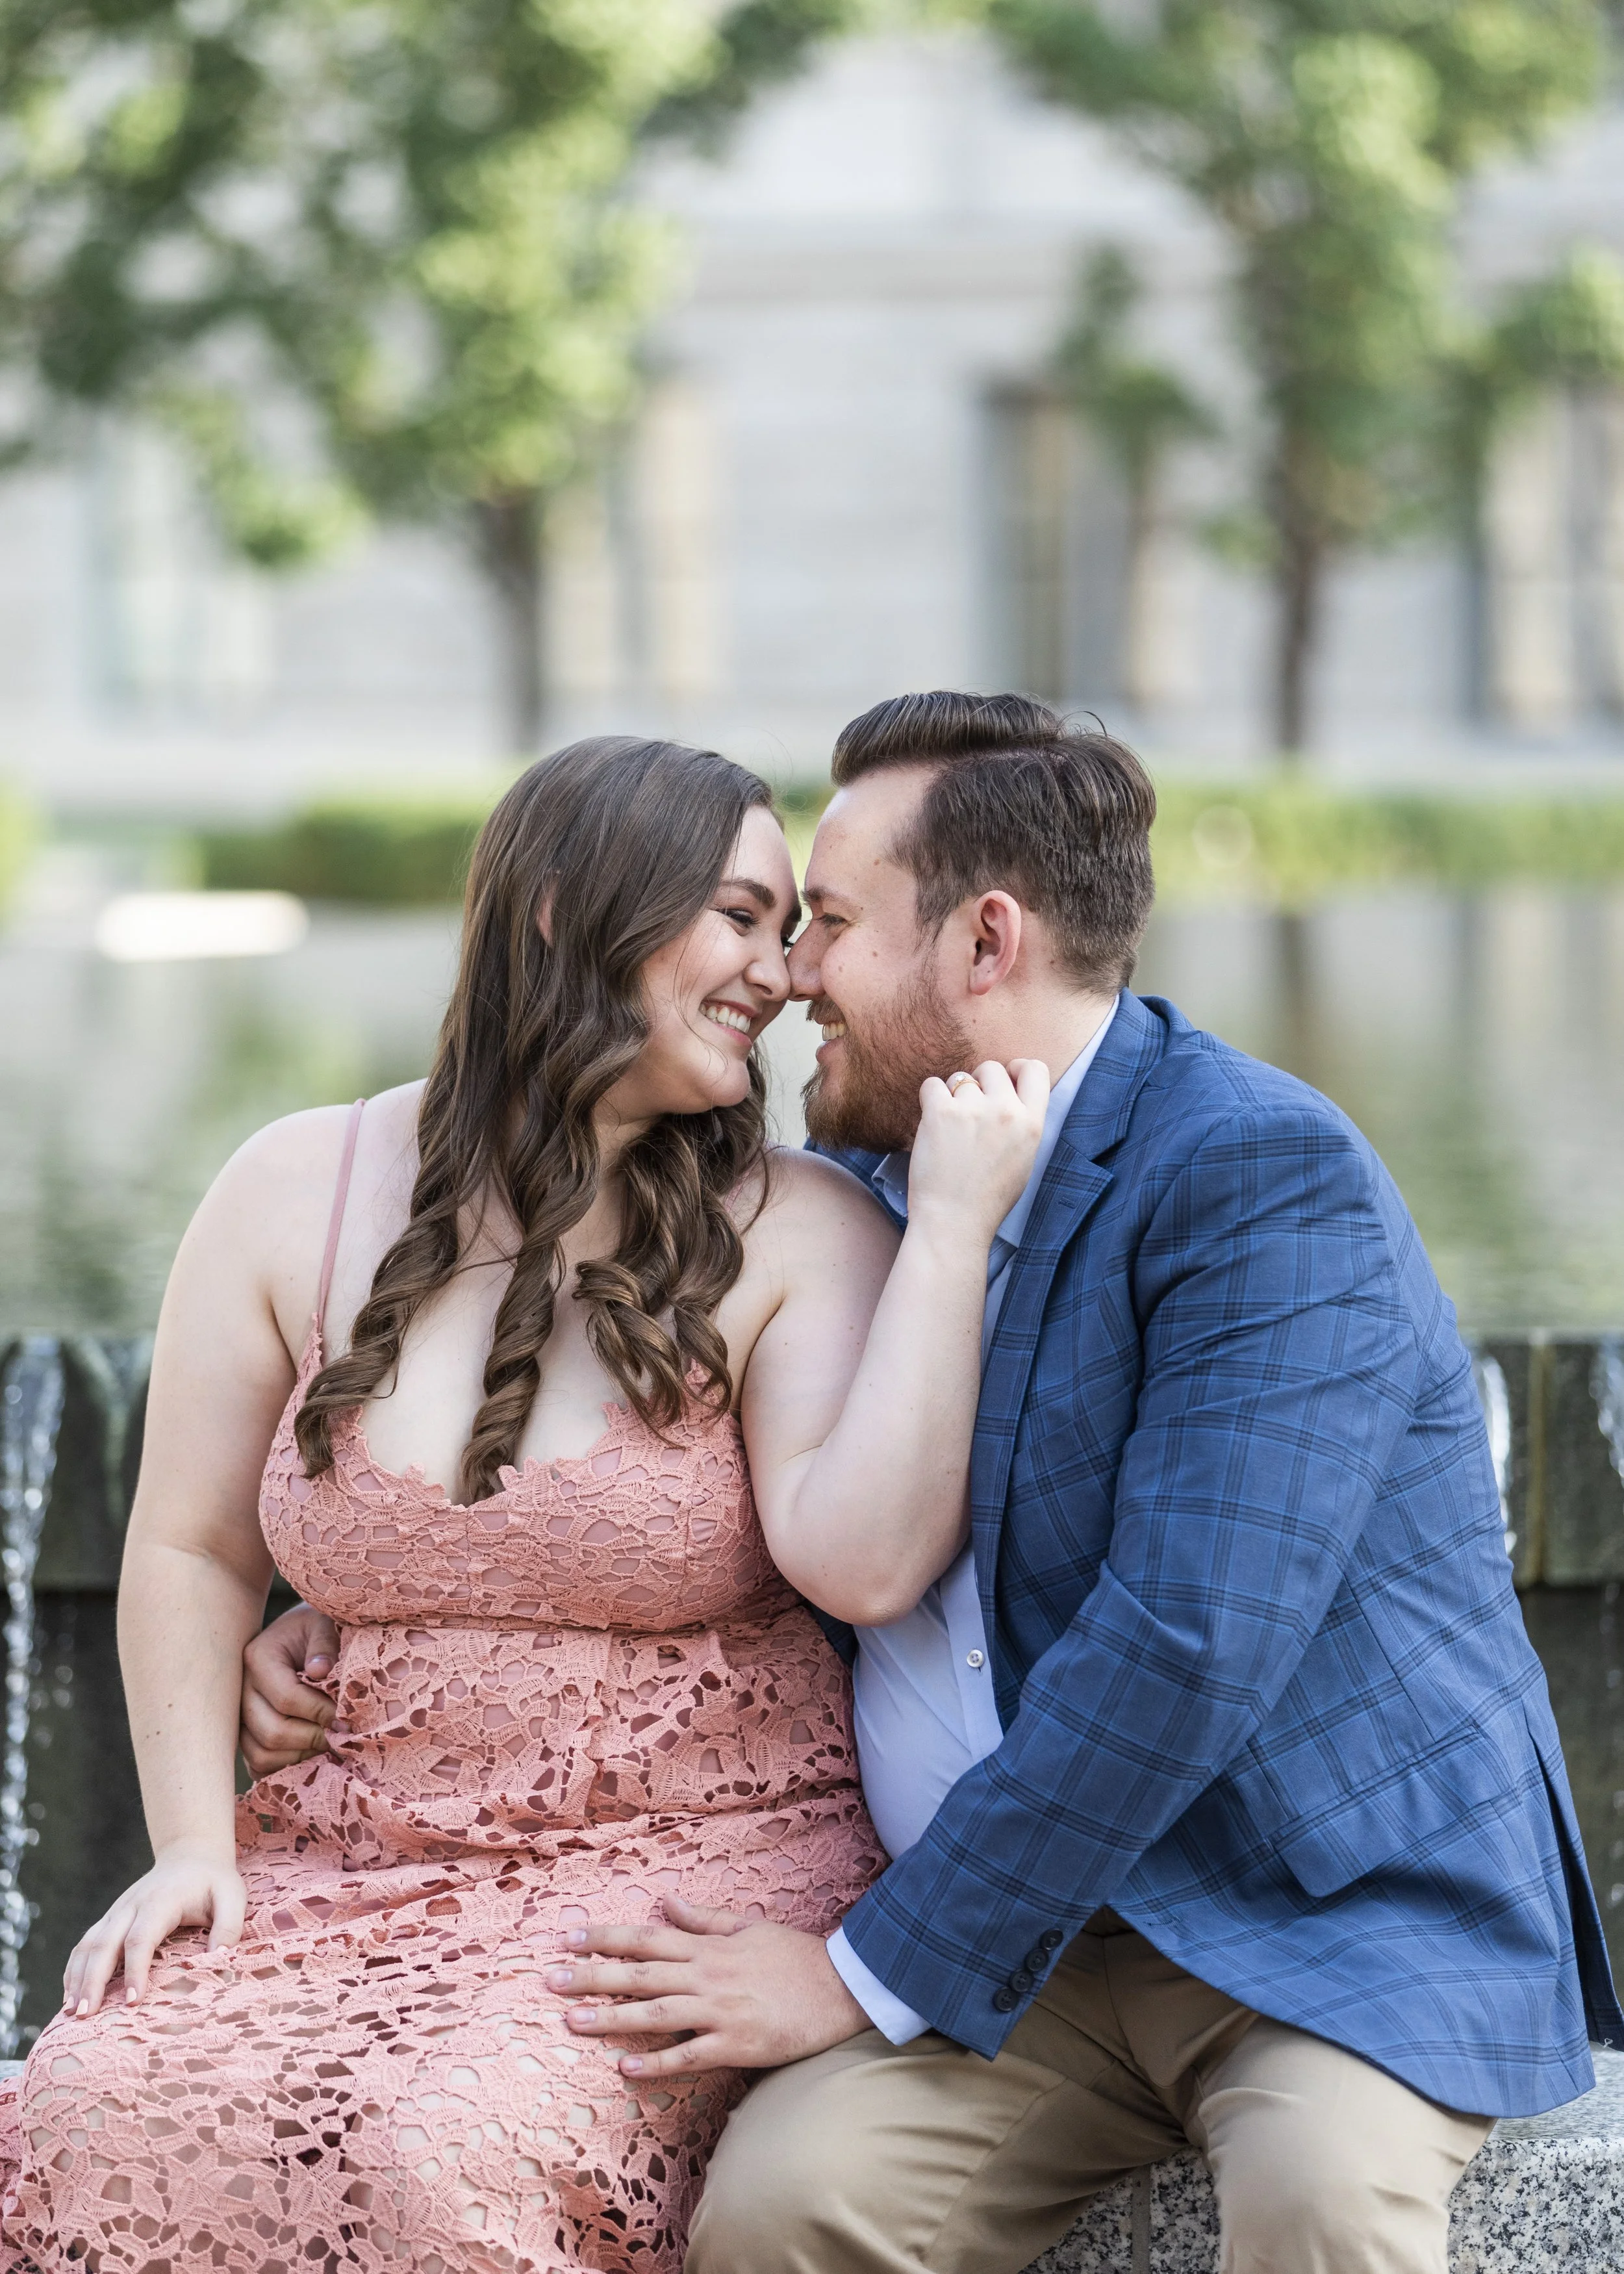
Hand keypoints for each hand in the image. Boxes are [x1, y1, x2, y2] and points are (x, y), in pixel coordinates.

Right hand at [62, 1841, 244, 2015]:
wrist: (191, 1856)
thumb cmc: (213, 1882)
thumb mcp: (232, 1897)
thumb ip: (229, 1927)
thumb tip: (219, 1959)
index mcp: (160, 1901)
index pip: (141, 1938)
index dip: (134, 1970)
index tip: (132, 2002)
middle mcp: (131, 1906)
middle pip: (105, 1944)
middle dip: (93, 1980)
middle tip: (86, 2015)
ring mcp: (116, 1911)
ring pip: (88, 1944)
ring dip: (77, 1978)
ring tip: (70, 2012)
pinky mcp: (110, 1918)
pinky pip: (85, 1943)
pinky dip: (74, 1969)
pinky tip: (69, 1995)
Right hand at [240, 1602, 340, 1775]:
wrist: (296, 1633)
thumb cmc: (314, 1628)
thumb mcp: (323, 1623)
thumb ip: (324, 1643)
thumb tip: (320, 1671)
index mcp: (258, 1658)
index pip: (286, 1698)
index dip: (320, 1712)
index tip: (346, 1717)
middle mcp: (241, 1689)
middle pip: (272, 1731)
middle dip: (313, 1738)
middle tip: (341, 1735)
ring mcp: (239, 1714)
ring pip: (261, 1753)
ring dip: (299, 1755)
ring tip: (327, 1743)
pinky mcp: (245, 1732)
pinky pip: (257, 1764)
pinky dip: (284, 1765)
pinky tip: (310, 1752)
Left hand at [545, 1895, 867, 2077]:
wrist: (843, 1988)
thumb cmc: (796, 1957)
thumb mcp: (749, 1926)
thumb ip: (704, 1919)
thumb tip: (665, 1902)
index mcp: (708, 1947)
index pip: (646, 1937)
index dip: (604, 1936)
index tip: (566, 1937)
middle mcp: (707, 1976)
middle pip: (639, 1973)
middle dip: (591, 1975)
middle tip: (549, 1980)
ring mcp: (720, 2011)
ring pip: (655, 2013)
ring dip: (610, 2018)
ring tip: (571, 2023)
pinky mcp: (736, 2044)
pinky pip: (688, 2055)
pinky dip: (656, 2062)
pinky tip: (625, 2067)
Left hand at [907, 1058, 1050, 1243]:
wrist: (954, 1221)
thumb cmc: (987, 1198)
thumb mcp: (1023, 1160)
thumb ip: (1021, 1124)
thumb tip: (1009, 1095)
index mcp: (1032, 1124)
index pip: (1035, 1069)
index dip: (1017, 1068)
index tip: (1005, 1079)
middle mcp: (1006, 1111)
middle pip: (991, 1068)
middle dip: (979, 1084)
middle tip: (969, 1112)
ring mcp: (973, 1109)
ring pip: (960, 1078)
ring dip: (952, 1096)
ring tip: (950, 1129)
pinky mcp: (940, 1112)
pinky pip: (931, 1085)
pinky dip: (930, 1100)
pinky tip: (933, 1125)